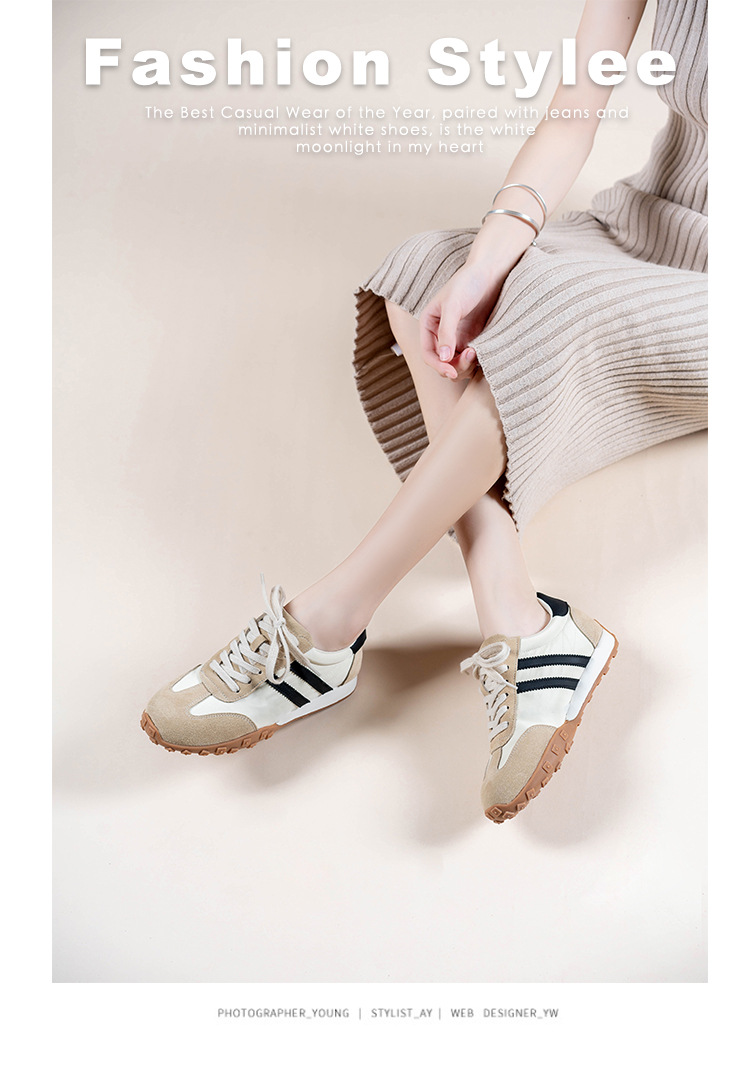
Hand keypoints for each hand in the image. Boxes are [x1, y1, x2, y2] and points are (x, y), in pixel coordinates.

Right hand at [419, 262, 506, 379]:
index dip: (438, 366)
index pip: (428, 354)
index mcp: (428, 325)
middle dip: (454, 366)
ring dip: (465, 366)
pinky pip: (469, 360)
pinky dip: (474, 362)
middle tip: (472, 356)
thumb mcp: (453, 306)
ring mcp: (456, 339)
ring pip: (455, 365)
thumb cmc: (468, 283)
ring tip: (476, 352)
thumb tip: (443, 358)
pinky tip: (481, 352)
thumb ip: (446, 332)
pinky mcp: (470, 340)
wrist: (489, 273)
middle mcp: (439, 335)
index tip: (452, 372)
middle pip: (442, 363)